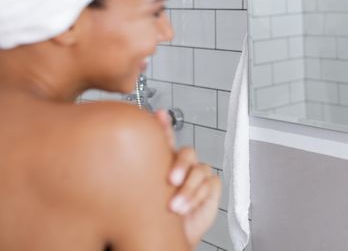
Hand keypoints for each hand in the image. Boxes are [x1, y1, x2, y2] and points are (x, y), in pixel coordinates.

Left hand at [155, 110, 221, 245]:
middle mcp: (183, 165)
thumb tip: (132, 146)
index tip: (159, 114)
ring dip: (188, 189)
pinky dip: (198, 196)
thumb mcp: (146, 192)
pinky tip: (187, 207)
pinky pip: (209, 184)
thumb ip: (144, 166)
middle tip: (171, 181)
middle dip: (180, 165)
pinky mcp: (211, 186)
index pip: (166, 138)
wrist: (174, 236)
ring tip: (175, 207)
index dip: (164, 125)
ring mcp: (198, 174)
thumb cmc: (158, 216)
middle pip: (187, 152)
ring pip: (199, 170)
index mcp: (165, 161)